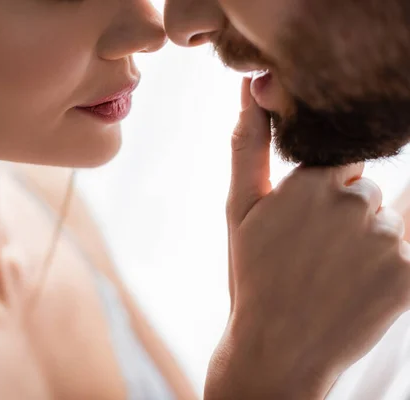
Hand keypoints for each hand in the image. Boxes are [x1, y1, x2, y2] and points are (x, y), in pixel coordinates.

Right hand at [205, 78, 409, 398]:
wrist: (279, 348)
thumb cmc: (254, 275)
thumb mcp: (241, 208)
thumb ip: (249, 144)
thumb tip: (252, 89)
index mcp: (312, 182)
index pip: (336, 156)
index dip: (319, 185)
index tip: (303, 217)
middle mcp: (355, 204)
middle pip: (364, 182)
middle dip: (345, 205)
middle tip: (313, 246)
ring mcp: (389, 240)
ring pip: (390, 212)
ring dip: (369, 231)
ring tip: (334, 267)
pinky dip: (393, 256)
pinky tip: (358, 277)